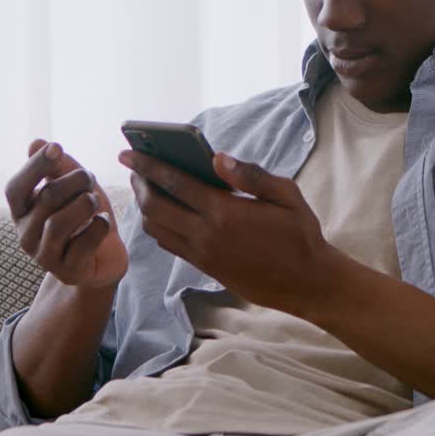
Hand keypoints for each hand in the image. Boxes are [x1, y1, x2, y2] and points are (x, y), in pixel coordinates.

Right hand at [5, 139, 128, 288]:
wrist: (104, 256)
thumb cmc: (83, 215)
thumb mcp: (74, 186)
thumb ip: (59, 167)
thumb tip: (36, 143)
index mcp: (21, 211)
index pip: (15, 188)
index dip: (35, 166)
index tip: (57, 148)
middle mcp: (25, 235)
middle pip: (46, 199)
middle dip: (74, 182)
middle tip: (89, 178)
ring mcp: (44, 257)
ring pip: (58, 224)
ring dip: (85, 204)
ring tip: (95, 201)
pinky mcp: (68, 272)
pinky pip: (82, 245)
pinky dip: (98, 227)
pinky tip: (103, 222)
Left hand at [119, 149, 334, 315]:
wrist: (306, 283)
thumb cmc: (300, 234)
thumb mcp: (287, 195)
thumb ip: (251, 175)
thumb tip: (217, 157)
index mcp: (225, 211)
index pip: (174, 183)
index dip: (147, 166)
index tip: (128, 153)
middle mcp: (207, 234)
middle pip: (155, 206)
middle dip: (139, 184)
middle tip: (134, 167)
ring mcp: (203, 253)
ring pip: (156, 228)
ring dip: (145, 206)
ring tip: (147, 188)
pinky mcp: (205, 267)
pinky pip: (169, 244)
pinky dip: (158, 226)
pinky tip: (164, 213)